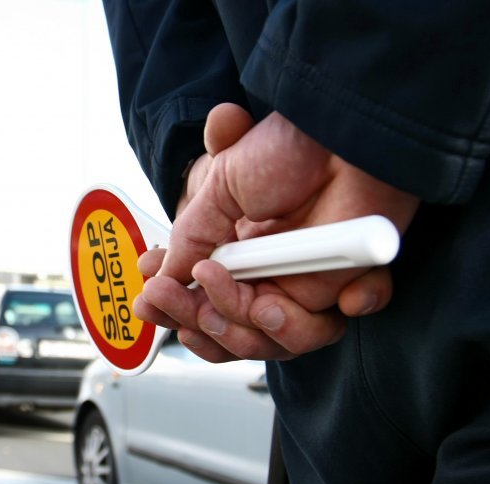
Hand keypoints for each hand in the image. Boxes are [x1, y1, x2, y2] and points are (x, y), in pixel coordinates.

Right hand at [135, 104, 418, 361]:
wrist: (343, 137)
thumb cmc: (288, 150)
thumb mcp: (220, 188)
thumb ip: (192, 237)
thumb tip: (162, 278)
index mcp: (238, 250)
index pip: (203, 298)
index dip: (174, 306)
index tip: (146, 300)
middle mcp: (268, 273)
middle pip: (227, 329)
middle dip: (191, 317)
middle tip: (165, 297)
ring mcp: (300, 285)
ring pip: (263, 340)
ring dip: (231, 324)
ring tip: (214, 283)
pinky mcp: (336, 292)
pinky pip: (313, 333)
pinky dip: (290, 327)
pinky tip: (271, 304)